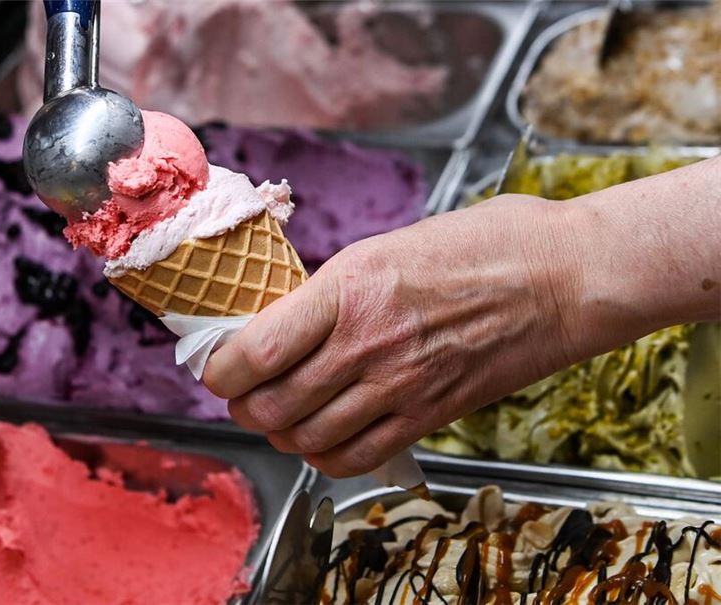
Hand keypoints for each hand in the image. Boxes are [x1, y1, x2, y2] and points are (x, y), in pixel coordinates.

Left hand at [203, 195, 588, 476]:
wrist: (559, 278)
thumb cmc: (480, 247)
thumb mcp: (385, 248)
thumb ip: (329, 292)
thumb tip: (279, 322)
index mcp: (347, 290)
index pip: (253, 351)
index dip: (221, 368)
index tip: (219, 363)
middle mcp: (365, 345)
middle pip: (270, 404)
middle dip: (242, 403)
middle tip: (243, 390)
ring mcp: (398, 387)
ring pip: (305, 438)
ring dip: (279, 431)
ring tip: (279, 414)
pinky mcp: (427, 416)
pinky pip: (355, 458)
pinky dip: (324, 457)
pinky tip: (321, 439)